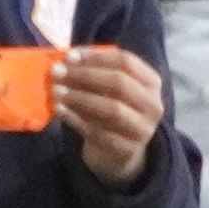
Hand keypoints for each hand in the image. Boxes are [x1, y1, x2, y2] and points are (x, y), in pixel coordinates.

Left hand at [59, 40, 169, 183]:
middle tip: (56, 72)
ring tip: (55, 91)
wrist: (117, 151)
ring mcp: (143, 129)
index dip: (95, 56)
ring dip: (80, 97)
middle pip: (120, 83)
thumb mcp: (106, 89)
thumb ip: (91, 73)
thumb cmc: (109, 108)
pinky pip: (99, 132)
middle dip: (84, 75)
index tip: (68, 56)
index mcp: (151, 82)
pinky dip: (76, 119)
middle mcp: (152, 104)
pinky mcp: (127, 149)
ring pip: (112, 108)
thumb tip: (64, 60)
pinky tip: (59, 110)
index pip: (126, 61)